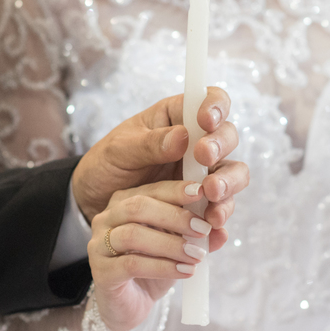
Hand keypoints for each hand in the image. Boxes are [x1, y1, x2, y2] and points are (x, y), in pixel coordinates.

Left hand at [71, 87, 248, 230]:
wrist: (96, 202)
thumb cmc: (106, 165)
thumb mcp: (119, 151)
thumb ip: (149, 143)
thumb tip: (182, 137)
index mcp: (177, 117)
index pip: (209, 100)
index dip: (215, 106)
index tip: (205, 121)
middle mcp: (197, 144)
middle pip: (228, 138)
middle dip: (221, 147)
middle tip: (205, 159)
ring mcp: (202, 174)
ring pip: (233, 174)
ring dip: (228, 184)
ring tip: (212, 196)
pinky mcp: (202, 203)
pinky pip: (220, 208)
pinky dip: (221, 218)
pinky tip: (214, 230)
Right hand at [88, 180, 227, 330]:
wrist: (129, 306)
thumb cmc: (153, 269)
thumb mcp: (178, 248)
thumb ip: (197, 237)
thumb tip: (221, 232)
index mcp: (123, 203)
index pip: (150, 190)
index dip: (177, 190)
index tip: (203, 193)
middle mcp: (106, 219)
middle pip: (138, 206)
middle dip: (175, 216)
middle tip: (203, 228)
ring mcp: (99, 245)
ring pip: (133, 234)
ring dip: (170, 244)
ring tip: (197, 255)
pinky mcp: (101, 272)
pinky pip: (132, 264)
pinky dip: (163, 267)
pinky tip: (185, 272)